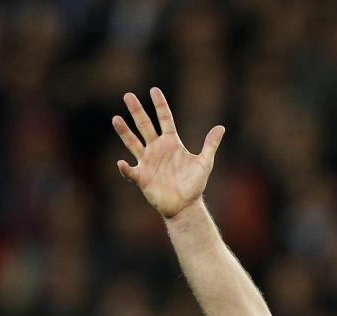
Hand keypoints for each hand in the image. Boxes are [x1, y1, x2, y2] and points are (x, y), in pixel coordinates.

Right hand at [113, 87, 224, 217]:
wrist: (185, 205)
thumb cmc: (194, 184)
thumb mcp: (205, 163)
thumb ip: (210, 145)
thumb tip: (221, 127)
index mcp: (171, 143)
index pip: (165, 119)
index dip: (160, 105)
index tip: (154, 90)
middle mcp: (157, 149)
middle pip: (145, 126)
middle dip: (137, 111)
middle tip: (128, 95)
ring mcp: (147, 162)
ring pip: (133, 143)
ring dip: (125, 132)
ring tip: (116, 119)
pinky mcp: (142, 177)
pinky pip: (130, 171)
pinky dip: (125, 168)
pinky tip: (121, 163)